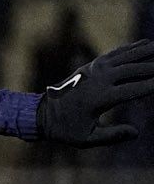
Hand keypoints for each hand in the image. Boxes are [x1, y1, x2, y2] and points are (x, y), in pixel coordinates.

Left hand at [35, 39, 153, 147]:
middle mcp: (98, 81)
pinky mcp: (91, 66)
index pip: (133, 90)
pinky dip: (131, 48)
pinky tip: (145, 44)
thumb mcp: (86, 140)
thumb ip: (112, 136)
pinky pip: (115, 54)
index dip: (152, 86)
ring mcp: (94, 70)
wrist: (42, 114)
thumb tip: (136, 133)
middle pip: (133, 70)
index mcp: (99, 99)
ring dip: (146, 52)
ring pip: (126, 57)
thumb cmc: (66, 130)